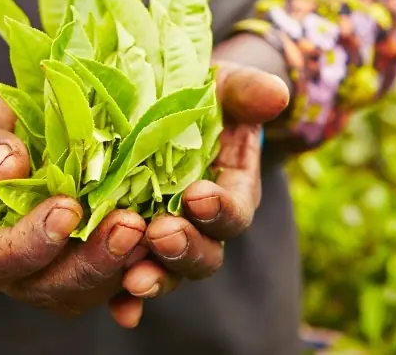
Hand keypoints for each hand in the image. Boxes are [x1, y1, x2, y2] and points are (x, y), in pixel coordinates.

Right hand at [0, 80, 157, 325]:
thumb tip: (7, 168)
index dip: (30, 244)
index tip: (65, 209)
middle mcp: (7, 264)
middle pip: (46, 286)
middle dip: (90, 261)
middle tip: (128, 225)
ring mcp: (45, 264)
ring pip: (83, 288)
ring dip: (120, 266)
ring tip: (151, 229)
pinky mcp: (78, 253)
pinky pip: (108, 275)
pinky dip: (137, 269)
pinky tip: (160, 248)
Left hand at [123, 34, 290, 304]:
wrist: (157, 106)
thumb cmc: (196, 96)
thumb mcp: (221, 86)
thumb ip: (248, 92)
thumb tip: (277, 95)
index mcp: (228, 192)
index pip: (232, 212)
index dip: (219, 209)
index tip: (198, 196)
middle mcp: (199, 226)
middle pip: (202, 254)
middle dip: (184, 249)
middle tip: (162, 234)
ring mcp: (163, 239)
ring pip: (166, 271)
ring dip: (153, 278)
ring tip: (134, 279)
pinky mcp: (128, 246)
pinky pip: (126, 279)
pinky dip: (124, 300)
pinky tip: (118, 309)